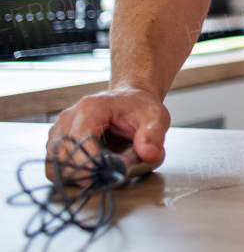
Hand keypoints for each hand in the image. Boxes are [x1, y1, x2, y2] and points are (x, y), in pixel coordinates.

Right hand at [46, 87, 169, 182]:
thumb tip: (149, 154)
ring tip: (105, 168)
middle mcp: (68, 118)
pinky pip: (55, 166)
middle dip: (90, 172)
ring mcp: (58, 130)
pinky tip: (93, 168)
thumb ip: (152, 135)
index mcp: (90, 108)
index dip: (94, 163)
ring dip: (80, 175)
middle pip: (64, 157)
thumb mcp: (156, 118)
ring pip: (56, 165)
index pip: (79, 143)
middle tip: (115, 171)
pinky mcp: (56, 142)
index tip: (115, 171)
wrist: (129, 101)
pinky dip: (73, 174)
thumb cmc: (140, 108)